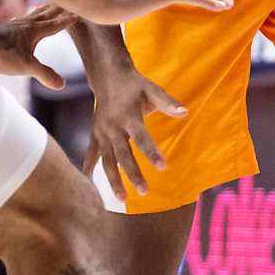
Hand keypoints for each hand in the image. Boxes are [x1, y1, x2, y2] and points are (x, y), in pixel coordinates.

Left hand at [0, 3, 73, 89]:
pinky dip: (29, 17)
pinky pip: (22, 19)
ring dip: (46, 9)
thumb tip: (62, 84)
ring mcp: (16, 25)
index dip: (69, 20)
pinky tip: (23, 20)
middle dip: (60, 8)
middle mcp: (27, 24)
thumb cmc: (2, 53)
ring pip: (35, 14)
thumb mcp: (26, 66)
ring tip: (51, 6)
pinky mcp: (6, 28)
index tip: (81, 14)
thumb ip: (44, 74)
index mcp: (36, 31)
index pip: (57, 24)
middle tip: (70, 1)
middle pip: (47, 13)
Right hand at [82, 62, 185, 197]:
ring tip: (122, 199)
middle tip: (144, 191)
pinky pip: (91, 154)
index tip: (162, 167)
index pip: (141, 138)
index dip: (151, 152)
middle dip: (133, 174)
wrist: (107, 74)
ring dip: (113, 180)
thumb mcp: (151, 89)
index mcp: (128, 116)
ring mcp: (101, 132)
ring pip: (107, 160)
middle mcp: (113, 127)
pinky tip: (89, 184)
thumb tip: (185, 112)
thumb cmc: (133, 84)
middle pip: (123, 154)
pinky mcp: (94, 134)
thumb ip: (167, 102)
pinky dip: (89, 168)